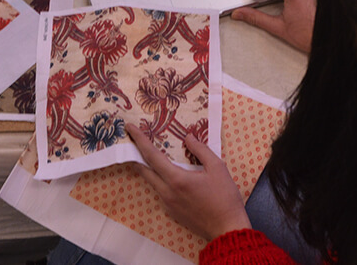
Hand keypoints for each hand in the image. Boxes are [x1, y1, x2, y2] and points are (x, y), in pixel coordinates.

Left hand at [127, 125, 250, 240]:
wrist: (226, 229)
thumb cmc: (224, 197)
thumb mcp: (217, 167)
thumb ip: (201, 150)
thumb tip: (188, 138)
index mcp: (176, 179)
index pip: (151, 156)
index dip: (140, 140)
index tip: (130, 128)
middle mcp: (167, 192)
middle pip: (144, 169)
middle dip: (136, 152)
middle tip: (133, 139)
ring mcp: (168, 203)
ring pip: (151, 181)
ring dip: (147, 166)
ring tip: (149, 153)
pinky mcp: (172, 212)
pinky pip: (160, 191)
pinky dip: (158, 179)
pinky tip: (167, 174)